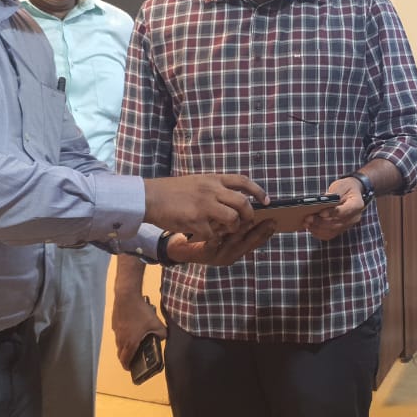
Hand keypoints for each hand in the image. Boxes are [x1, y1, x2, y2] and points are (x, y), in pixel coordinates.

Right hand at [111, 289, 165, 367]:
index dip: (127, 367)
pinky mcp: (114, 323)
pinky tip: (131, 329)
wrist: (126, 296)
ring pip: (119, 344)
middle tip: (133, 358)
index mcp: (130, 342)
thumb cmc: (141, 311)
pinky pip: (118, 334)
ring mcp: (116, 331)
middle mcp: (120, 339)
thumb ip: (162, 333)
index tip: (131, 369)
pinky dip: (123, 336)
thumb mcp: (156, 323)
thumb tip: (162, 338)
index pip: (125, 360)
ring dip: (124, 347)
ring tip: (134, 343)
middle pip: (120, 354)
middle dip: (126, 358)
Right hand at [143, 174, 265, 239]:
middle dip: (249, 215)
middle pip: (243, 203)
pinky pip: (214, 233)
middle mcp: (211, 190)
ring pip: (232, 219)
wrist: (150, 197)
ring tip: (226, 230)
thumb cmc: (171, 191)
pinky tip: (206, 235)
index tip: (266, 201)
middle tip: (248, 221)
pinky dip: (213, 237)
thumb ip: (214, 187)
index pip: (242, 181)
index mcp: (212, 179)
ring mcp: (204, 205)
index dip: (258, 191)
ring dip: (233, 228)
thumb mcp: (196, 181)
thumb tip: (232, 196)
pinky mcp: (195, 220)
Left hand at [168, 220, 275, 265]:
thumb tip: (250, 205)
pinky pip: (212, 246)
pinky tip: (219, 233)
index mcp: (235, 249)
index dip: (265, 231)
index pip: (255, 240)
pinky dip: (216, 239)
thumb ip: (233, 221)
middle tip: (271, 220)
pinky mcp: (203, 254)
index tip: (275, 221)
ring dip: (243, 231)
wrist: (177, 247)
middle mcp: (229, 254)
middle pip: (249, 242)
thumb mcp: (219, 229)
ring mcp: (217, 255)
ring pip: (234, 243)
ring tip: (251, 221)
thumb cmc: (199, 235)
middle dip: (261, 231)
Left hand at [306, 177, 366, 240]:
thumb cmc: (346, 187)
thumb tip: (324, 200)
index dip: (332, 213)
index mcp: (357, 205)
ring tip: (306, 223)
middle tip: (308, 218)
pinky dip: (319, 233)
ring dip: (318, 228)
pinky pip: (330, 235)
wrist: (352, 193)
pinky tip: (310, 227)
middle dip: (320, 222)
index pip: (345, 211)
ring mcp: (348, 225)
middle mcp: (354, 218)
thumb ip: (334, 193)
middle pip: (337, 223)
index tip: (321, 213)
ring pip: (332, 231)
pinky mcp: (341, 229)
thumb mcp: (341, 186)